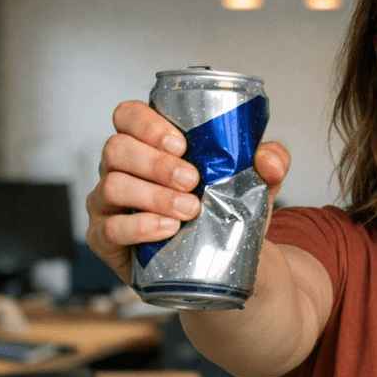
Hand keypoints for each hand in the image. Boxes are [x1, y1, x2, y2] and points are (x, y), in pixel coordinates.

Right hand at [85, 100, 291, 282]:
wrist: (223, 261)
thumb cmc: (224, 208)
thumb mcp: (254, 181)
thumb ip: (270, 161)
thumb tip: (268, 160)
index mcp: (146, 143)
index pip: (128, 116)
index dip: (147, 124)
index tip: (181, 145)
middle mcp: (120, 168)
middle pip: (117, 149)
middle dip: (155, 163)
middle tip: (192, 180)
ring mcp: (107, 203)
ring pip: (112, 187)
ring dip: (152, 196)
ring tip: (189, 209)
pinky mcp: (105, 239)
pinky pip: (109, 229)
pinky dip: (139, 226)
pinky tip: (167, 228)